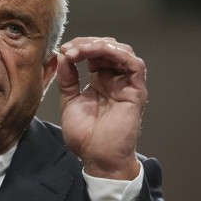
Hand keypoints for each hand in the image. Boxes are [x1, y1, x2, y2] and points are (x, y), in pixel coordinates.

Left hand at [56, 37, 146, 179]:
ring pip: (122, 52)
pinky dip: (119, 54)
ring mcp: (127, 85)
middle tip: (70, 49)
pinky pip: (135, 65)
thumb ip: (67, 79)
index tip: (63, 50)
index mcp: (100, 81)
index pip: (94, 54)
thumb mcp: (69, 101)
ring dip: (101, 46)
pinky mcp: (136, 91)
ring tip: (82, 50)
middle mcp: (115, 80)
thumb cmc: (85, 137)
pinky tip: (100, 52)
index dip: (80, 47)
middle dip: (88, 43)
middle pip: (108, 48)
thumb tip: (63, 56)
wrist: (97, 158)